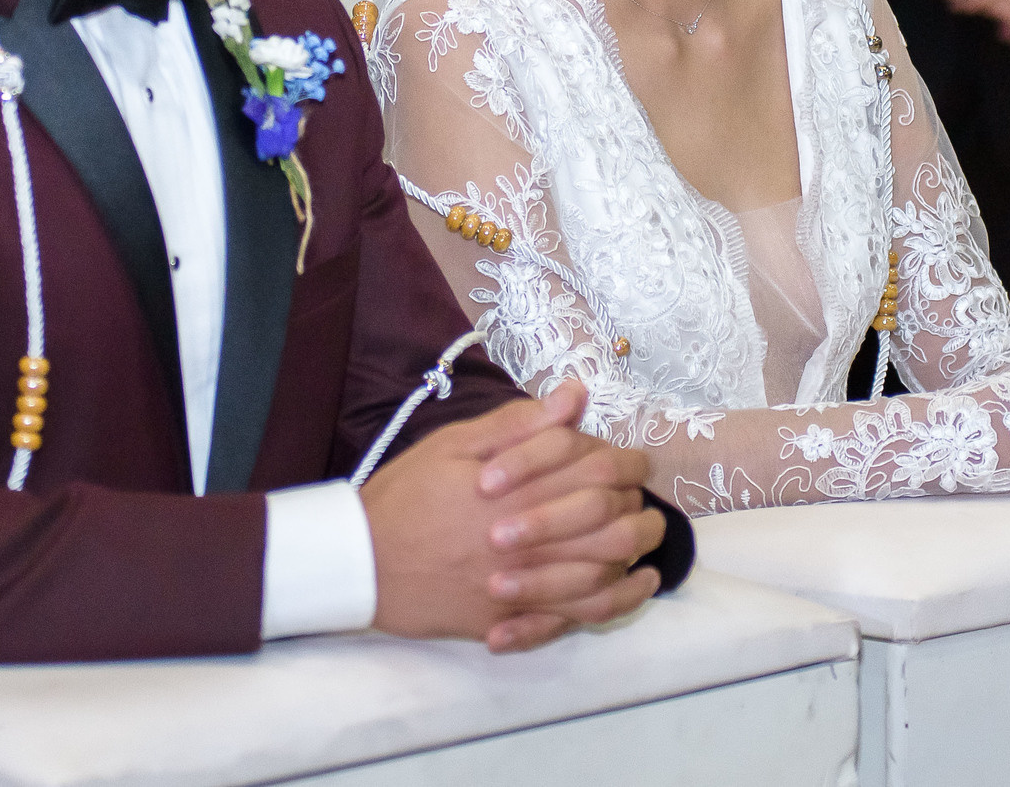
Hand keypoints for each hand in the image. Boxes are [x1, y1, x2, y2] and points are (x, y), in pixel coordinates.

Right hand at [362, 380, 662, 651]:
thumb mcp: (454, 444)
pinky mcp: (511, 615)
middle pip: (610, 520)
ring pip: (603, 569)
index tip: (629, 462)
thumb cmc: (405, 495)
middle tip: (642, 500)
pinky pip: (577, 615)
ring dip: (634, 552)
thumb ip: (520, 423)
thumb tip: (574, 394)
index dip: (624, 462)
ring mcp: (520, 580)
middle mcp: (525, 534)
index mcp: (515, 485)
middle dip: (637, 506)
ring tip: (649, 540)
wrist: (360, 562)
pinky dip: (615, 601)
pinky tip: (634, 586)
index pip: (594, 467)